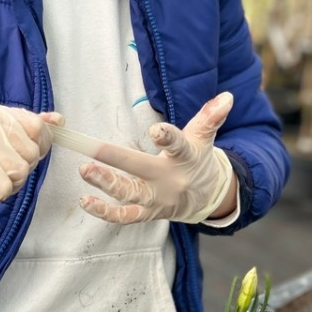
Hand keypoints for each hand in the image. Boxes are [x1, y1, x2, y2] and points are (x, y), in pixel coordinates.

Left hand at [78, 93, 235, 224]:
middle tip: (92, 152)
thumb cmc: (198, 159)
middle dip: (116, 160)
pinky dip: (105, 212)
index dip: (168, 138)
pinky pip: (125, 216)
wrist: (207, 198)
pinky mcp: (147, 213)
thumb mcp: (204, 137)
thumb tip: (226, 96)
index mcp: (185, 157)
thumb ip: (210, 117)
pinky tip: (85, 201)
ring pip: (130, 194)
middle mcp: (169, 180)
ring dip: (106, 184)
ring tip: (85, 171)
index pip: (178, 146)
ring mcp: (157, 199)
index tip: (156, 131)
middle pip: (142, 169)